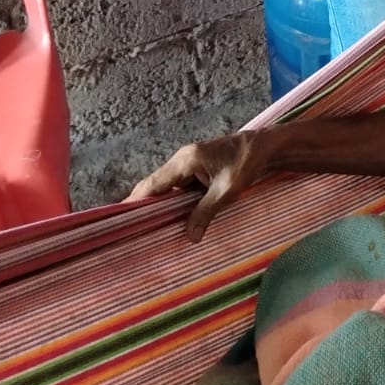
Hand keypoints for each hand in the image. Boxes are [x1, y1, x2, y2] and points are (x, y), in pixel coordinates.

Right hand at [125, 133, 269, 242]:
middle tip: (128, 230)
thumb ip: (205, 212)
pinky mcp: (199, 168)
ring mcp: (191, 162)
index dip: (134, 201)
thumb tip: (190, 236)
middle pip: (155, 186)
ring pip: (168, 187)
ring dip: (159, 205)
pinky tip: (172, 218)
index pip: (152, 184)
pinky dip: (174, 201)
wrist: (267, 147)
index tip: (118, 217)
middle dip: (143, 206)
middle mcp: (183, 159)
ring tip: (146, 228)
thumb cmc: (248, 163)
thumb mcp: (226, 191)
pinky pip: (180, 187)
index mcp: (185, 160)